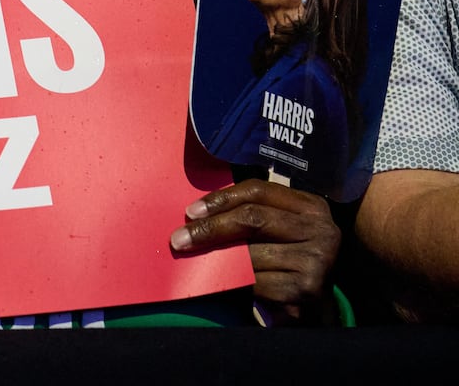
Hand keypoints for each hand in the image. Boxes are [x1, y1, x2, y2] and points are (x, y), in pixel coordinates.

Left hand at [170, 178, 340, 324]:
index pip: (258, 190)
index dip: (220, 198)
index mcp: (311, 206)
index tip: (190, 212)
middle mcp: (322, 229)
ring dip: (217, 260)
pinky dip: (234, 283)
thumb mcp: (274, 232)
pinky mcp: (308, 289)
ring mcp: (318, 260)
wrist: (314, 310)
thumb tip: (196, 212)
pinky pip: (256, 282)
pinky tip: (222, 285)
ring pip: (250, 253)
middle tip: (179, 239)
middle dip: (210, 228)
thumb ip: (249, 215)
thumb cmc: (285, 262)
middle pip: (252, 218)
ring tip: (196, 263)